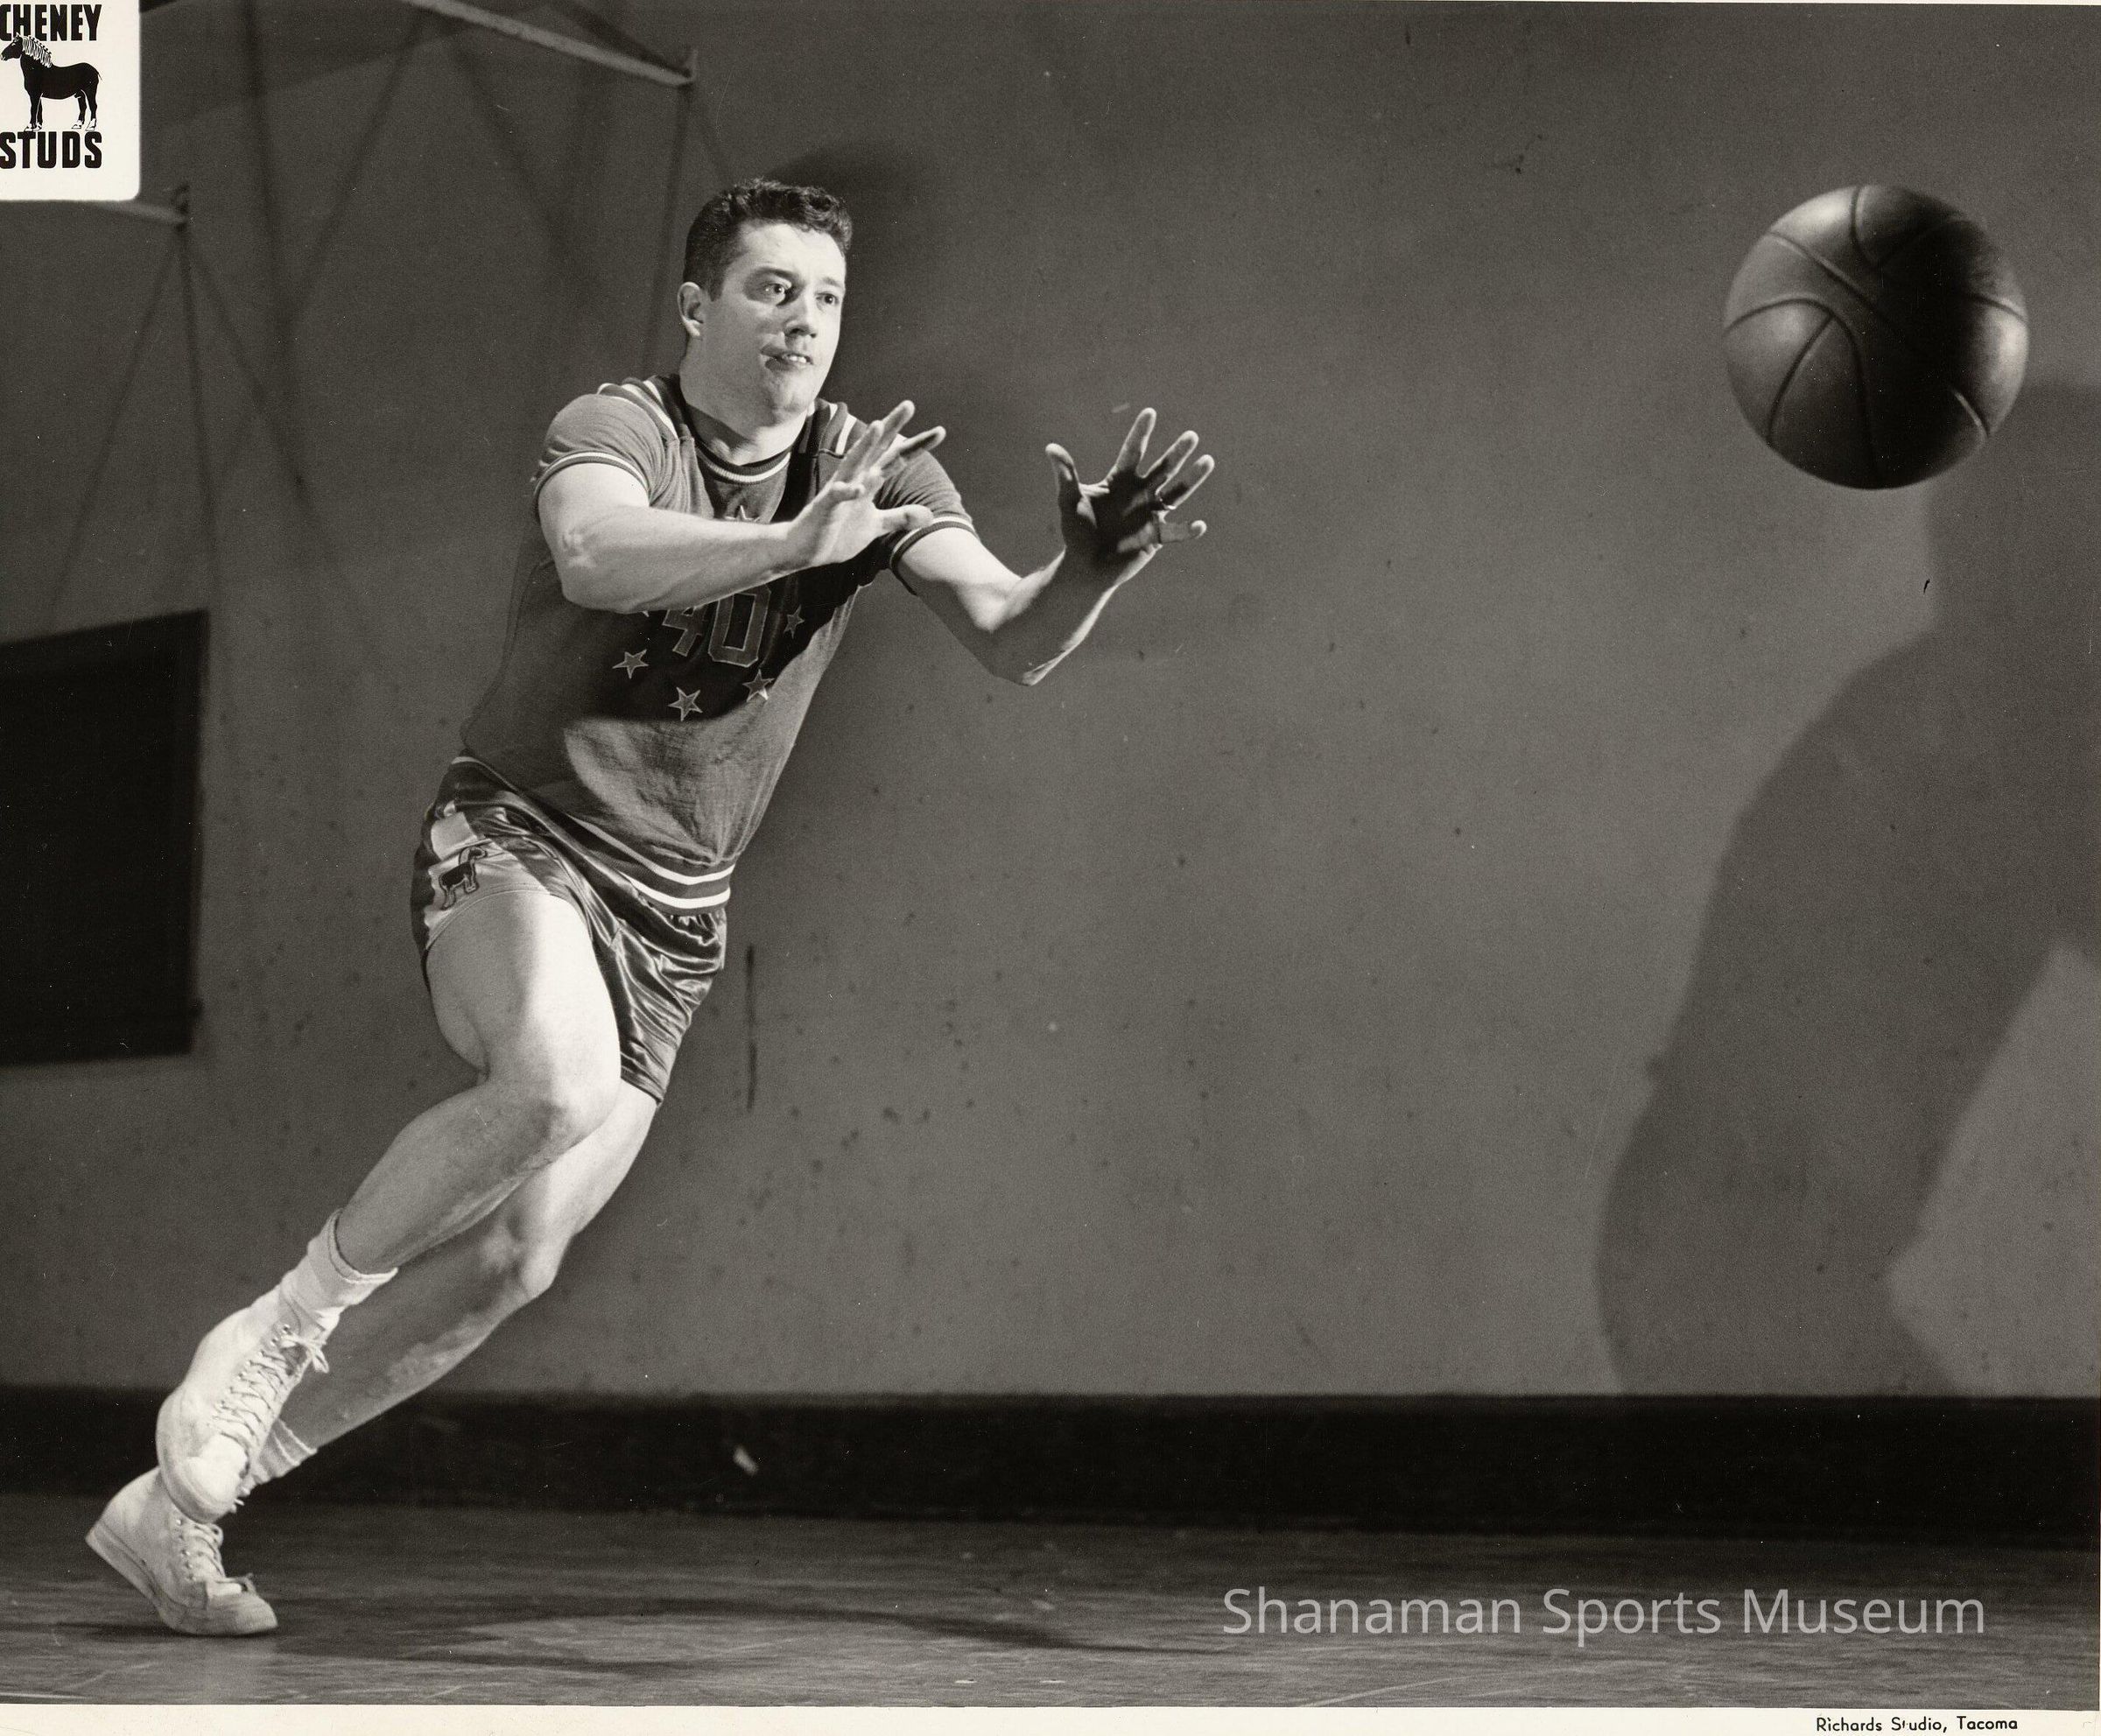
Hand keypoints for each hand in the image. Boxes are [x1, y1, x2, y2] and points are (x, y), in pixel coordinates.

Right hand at [788, 400, 945, 570]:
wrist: (805, 550)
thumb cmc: (838, 533)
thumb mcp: (876, 526)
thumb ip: (901, 517)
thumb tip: (930, 514)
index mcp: (869, 481)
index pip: (896, 458)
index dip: (917, 445)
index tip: (940, 431)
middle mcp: (856, 479)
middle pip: (877, 448)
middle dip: (892, 427)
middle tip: (909, 404)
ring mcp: (840, 490)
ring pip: (855, 462)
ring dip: (866, 445)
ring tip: (879, 426)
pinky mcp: (826, 507)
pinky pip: (837, 496)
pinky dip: (848, 491)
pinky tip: (860, 487)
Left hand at [1046, 408, 1213, 581]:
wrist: (1084, 566)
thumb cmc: (1076, 532)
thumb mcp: (1069, 501)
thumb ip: (1065, 475)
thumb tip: (1051, 448)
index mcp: (1119, 481)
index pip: (1132, 452)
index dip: (1141, 434)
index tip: (1150, 412)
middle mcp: (1139, 493)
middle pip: (1162, 469)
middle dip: (1176, 453)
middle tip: (1191, 436)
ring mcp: (1150, 514)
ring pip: (1176, 493)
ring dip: (1192, 479)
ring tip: (1208, 460)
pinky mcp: (1155, 537)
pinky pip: (1175, 532)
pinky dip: (1187, 530)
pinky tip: (1199, 525)